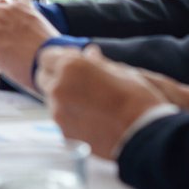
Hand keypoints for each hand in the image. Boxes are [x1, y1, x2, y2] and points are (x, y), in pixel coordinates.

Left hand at [35, 44, 171, 158]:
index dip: (58, 59)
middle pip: (44, 77)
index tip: (71, 64)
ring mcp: (59, 112)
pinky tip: (91, 118)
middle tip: (79, 83)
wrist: (144, 136)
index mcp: (70, 66)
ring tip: (90, 103)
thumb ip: (96, 62)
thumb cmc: (136, 99)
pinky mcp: (63, 132)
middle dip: (56, 78)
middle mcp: (58, 87)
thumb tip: (90, 53)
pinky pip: (61, 119)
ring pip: (52, 100)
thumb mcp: (119, 71)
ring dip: (64, 98)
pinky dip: (70, 116)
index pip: (46, 56)